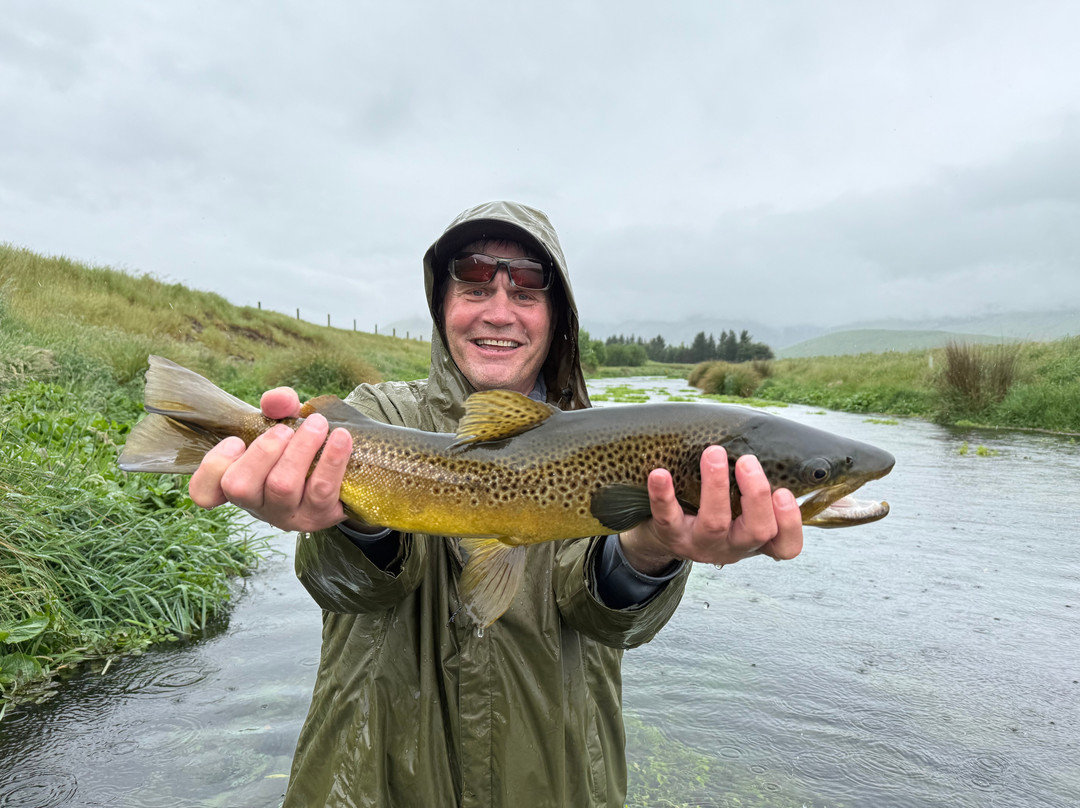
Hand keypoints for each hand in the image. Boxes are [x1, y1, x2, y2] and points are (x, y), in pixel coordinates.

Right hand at [188, 387, 353, 532]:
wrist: (348, 476)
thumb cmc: (303, 448)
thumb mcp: (285, 424)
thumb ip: (277, 407)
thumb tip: (277, 400)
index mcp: (239, 483)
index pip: (204, 492)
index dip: (212, 467)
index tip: (235, 441)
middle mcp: (257, 505)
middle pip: (241, 486)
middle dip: (263, 450)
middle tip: (285, 429)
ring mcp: (287, 515)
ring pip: (282, 486)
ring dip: (300, 449)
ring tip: (317, 424)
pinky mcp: (319, 516)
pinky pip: (322, 489)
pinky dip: (332, 459)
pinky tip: (341, 438)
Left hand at [618, 445, 803, 573]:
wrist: (666, 535)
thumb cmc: (714, 511)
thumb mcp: (739, 508)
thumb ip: (755, 486)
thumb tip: (767, 439)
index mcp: (756, 540)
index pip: (786, 546)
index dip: (790, 523)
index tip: (783, 492)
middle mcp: (733, 546)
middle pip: (757, 531)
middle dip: (756, 494)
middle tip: (747, 461)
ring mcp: (701, 544)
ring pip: (714, 523)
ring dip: (716, 486)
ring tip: (714, 453)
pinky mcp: (671, 536)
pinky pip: (667, 517)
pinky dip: (663, 495)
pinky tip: (659, 474)